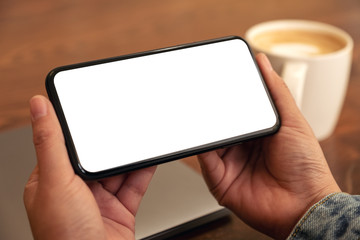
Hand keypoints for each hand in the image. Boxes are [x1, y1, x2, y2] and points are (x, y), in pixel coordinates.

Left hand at [24, 95, 155, 239]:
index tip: (90, 111)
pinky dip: (143, 171)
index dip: (79, 130)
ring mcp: (100, 201)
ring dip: (128, 157)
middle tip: (121, 124)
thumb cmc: (65, 237)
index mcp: (52, 182)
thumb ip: (50, 143)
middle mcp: (76, 191)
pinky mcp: (121, 209)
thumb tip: (39, 106)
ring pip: (118, 170)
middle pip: (96, 158)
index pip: (66, 146)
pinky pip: (134, 184)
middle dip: (110, 144)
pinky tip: (149, 158)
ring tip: (139, 137)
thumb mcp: (56, 181)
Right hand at [198, 53, 340, 238]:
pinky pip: (204, 159)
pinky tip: (199, 132)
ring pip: (209, 139)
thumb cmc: (306, 166)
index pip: (236, 109)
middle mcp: (241, 146)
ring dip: (204, 126)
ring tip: (197, 109)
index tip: (217, 80)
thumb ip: (276, 91)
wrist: (304, 204)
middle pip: (220, 124)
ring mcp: (229, 163)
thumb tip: (263, 62)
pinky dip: (200, 145)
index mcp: (257, 131)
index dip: (227, 96)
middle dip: (211, 110)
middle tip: (202, 92)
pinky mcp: (219, 179)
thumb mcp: (293, 120)